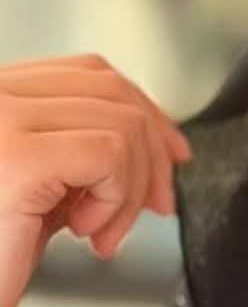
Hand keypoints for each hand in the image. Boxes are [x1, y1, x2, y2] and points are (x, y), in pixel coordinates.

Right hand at [0, 54, 192, 306]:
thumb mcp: (45, 189)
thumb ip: (83, 152)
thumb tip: (157, 139)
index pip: (89, 74)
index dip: (144, 112)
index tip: (171, 155)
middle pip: (112, 92)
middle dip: (153, 153)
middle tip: (155, 206)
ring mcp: (2, 120)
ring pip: (122, 125)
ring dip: (132, 190)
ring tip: (101, 232)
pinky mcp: (19, 157)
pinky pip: (111, 155)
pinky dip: (117, 197)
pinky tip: (86, 232)